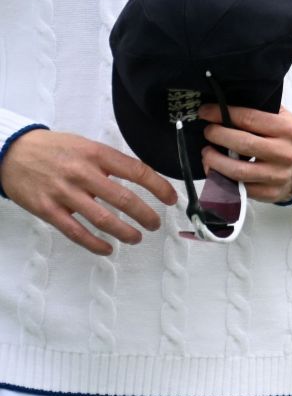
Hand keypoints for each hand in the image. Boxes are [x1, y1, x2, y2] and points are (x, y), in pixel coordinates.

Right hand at [0, 129, 176, 255]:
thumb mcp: (84, 145)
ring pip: (103, 219)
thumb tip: (140, 178)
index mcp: (95, 154)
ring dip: (125, 232)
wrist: (10, 151)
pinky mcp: (47, 209)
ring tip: (136, 238)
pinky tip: (108, 249)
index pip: (137, 171)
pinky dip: (95, 244)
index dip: (159, 187)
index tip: (171, 198)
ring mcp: (64, 192)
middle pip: (124, 199)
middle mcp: (82, 173)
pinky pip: (76, 232)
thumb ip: (109, 162)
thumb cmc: (53, 149)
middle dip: (146, 215)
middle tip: (155, 224)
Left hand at [200, 104, 291, 203]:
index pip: (249, 118)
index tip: (205, 111)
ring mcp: (277, 175)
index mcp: (287, 130)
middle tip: (208, 132)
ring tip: (206, 153)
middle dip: (217, 135)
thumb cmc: (285, 139)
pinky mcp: (270, 193)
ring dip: (214, 161)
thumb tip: (226, 101)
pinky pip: (238, 188)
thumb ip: (261, 109)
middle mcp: (284, 153)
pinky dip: (220, 179)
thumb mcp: (282, 119)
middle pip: (242, 144)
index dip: (222, 114)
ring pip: (237, 170)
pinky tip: (215, 170)